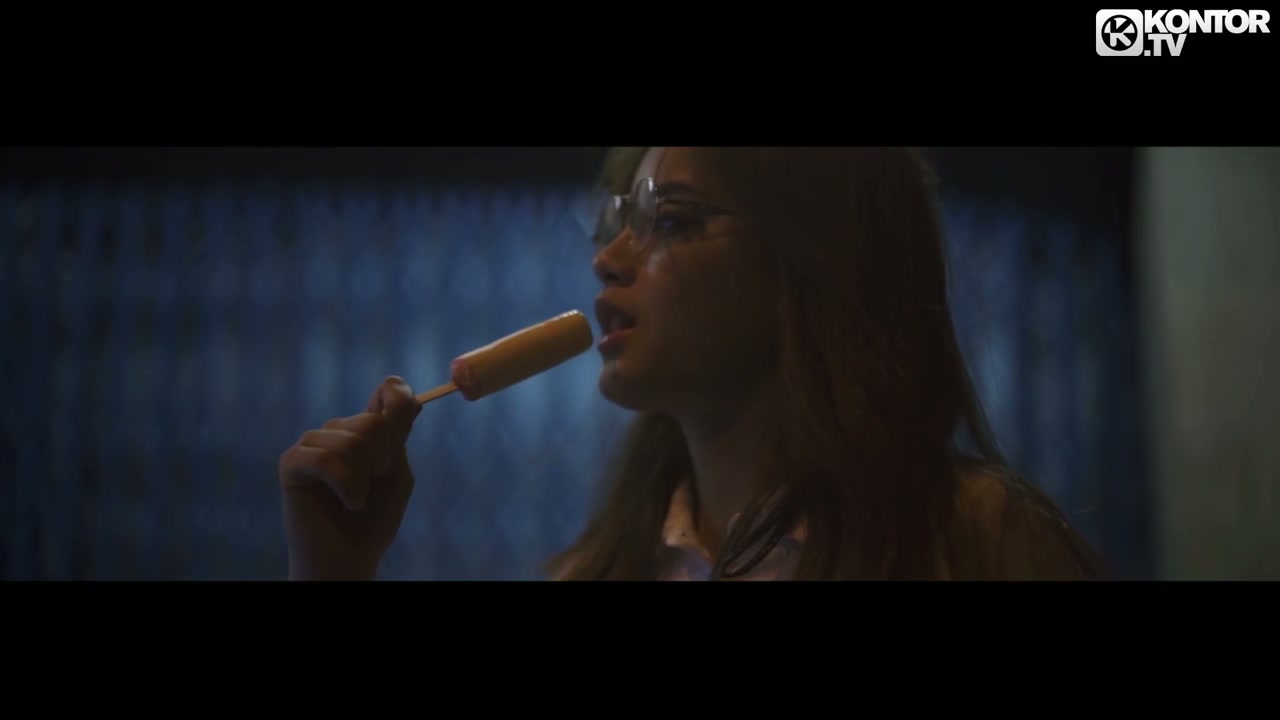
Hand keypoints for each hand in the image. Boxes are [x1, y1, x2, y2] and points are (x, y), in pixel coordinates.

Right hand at [278, 376, 421, 579]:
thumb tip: (395, 385)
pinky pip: (324, 458)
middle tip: (373, 487)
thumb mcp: (397, 473)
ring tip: (357, 500)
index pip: (386, 393)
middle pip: (373, 423)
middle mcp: (338, 430)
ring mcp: (312, 444)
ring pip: (350, 441)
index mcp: (366, 431)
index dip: (397, 396)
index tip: (403, 412)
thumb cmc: (373, 520)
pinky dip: (345, 485)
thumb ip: (397, 433)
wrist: (348, 559)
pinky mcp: (292, 462)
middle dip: (383, 461)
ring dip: (363, 479)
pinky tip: (348, 502)